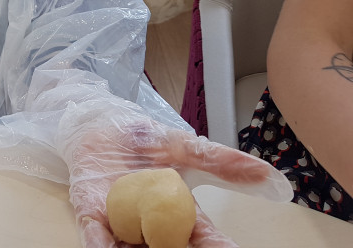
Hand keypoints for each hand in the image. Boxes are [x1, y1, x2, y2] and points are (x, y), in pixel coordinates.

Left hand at [58, 101, 291, 247]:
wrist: (99, 124)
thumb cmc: (140, 139)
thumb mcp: (182, 146)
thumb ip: (220, 161)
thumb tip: (268, 173)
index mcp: (177, 213)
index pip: (204, 239)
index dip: (218, 247)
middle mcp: (150, 226)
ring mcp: (120, 224)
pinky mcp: (90, 214)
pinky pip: (95, 236)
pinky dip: (101, 245)